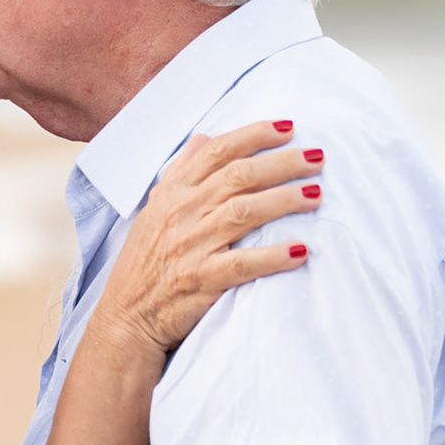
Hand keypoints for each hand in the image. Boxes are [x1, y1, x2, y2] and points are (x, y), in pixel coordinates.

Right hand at [100, 119, 320, 355]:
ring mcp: (190, 246)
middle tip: (316, 158)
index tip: (289, 128)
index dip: (254, 135)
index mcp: (173, 192)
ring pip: (244, 212)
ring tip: (316, 194)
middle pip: (238, 176)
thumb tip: (203, 138)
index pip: (217, 152)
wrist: (127, 316)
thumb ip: (180, 172)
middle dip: (281, 163)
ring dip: (284, 200)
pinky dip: (273, 256)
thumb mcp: (155, 209)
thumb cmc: (145, 262)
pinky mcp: (201, 280)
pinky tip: (301, 250)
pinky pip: (242, 264)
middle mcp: (181, 213)